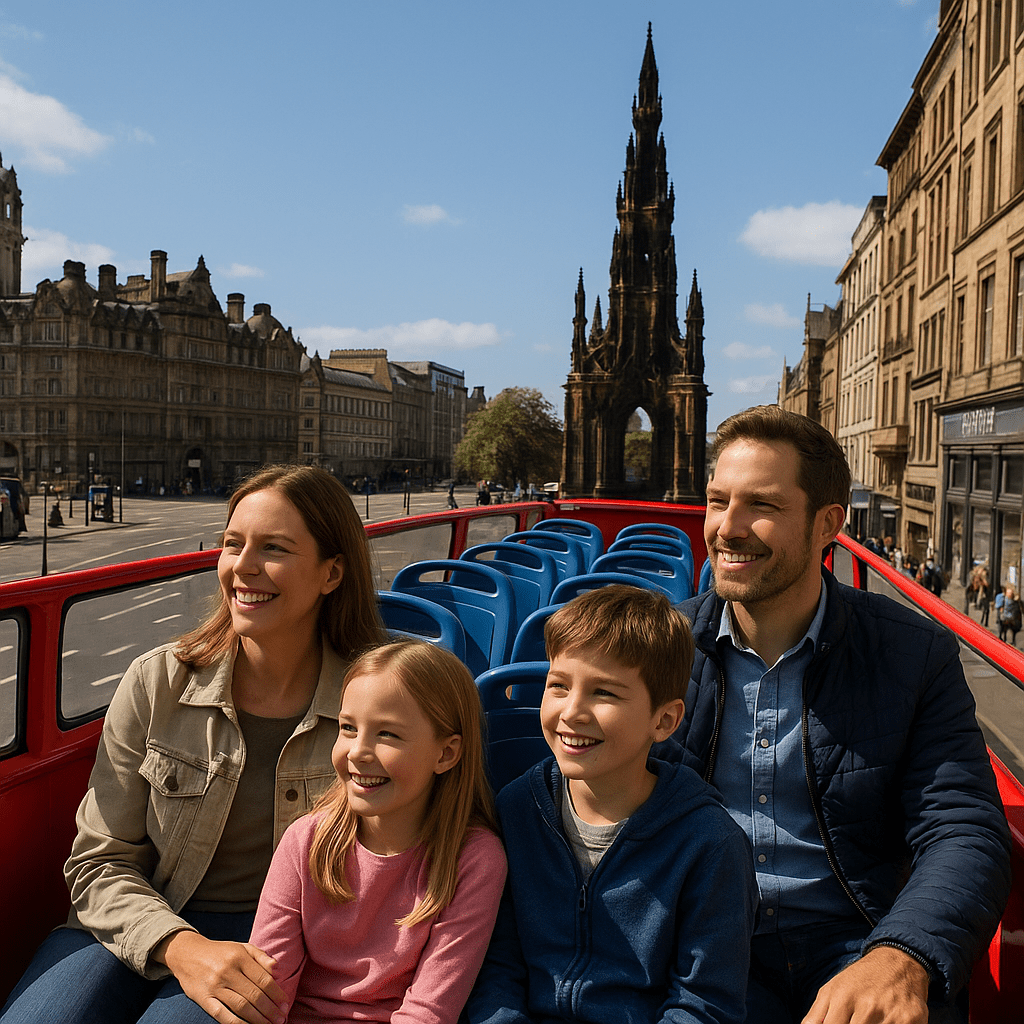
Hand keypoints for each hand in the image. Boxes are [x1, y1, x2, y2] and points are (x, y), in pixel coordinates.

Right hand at [155, 930, 289, 1023]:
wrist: (188, 954)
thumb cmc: (220, 952)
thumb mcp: (242, 947)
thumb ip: (260, 957)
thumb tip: (277, 969)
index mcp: (240, 957)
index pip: (263, 979)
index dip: (276, 993)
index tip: (286, 1004)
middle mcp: (228, 971)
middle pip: (254, 994)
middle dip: (270, 1009)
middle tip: (281, 1018)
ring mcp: (215, 986)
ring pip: (241, 1006)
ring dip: (258, 1019)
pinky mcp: (203, 999)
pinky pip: (222, 1015)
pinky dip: (237, 1023)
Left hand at [801, 945, 928, 1023]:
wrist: (898, 962)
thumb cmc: (860, 980)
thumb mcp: (832, 989)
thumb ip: (816, 1014)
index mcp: (843, 998)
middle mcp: (867, 1006)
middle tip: (855, 1023)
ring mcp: (891, 1015)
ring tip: (868, 1021)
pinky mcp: (912, 1021)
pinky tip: (886, 1022)